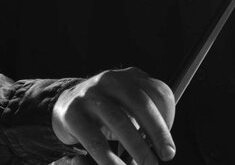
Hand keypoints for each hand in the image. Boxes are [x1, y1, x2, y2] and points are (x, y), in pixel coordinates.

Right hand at [52, 67, 175, 164]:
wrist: (64, 105)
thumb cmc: (107, 113)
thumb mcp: (128, 108)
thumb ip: (145, 121)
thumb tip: (164, 148)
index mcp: (130, 77)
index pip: (158, 92)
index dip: (168, 118)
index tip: (169, 145)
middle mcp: (111, 80)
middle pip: (141, 104)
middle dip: (157, 132)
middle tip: (167, 156)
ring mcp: (90, 94)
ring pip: (119, 121)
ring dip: (137, 148)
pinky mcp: (73, 113)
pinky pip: (95, 140)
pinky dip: (110, 159)